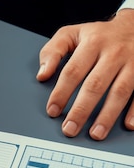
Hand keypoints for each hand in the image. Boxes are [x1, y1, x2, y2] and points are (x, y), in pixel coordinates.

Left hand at [36, 9, 133, 139]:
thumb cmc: (98, 35)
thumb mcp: (72, 34)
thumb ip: (52, 51)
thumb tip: (42, 75)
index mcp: (92, 43)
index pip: (73, 71)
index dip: (61, 92)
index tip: (53, 110)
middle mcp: (114, 53)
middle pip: (95, 85)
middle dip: (81, 109)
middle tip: (70, 129)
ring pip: (120, 91)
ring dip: (107, 115)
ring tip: (95, 134)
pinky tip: (129, 125)